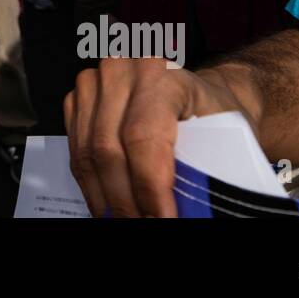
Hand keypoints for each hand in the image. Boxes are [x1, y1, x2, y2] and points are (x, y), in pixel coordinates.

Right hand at [64, 58, 246, 216]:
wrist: (196, 92)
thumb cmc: (212, 112)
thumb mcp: (221, 132)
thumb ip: (200, 166)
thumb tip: (188, 210)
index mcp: (161, 74)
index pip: (143, 137)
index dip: (148, 186)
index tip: (161, 218)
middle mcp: (121, 71)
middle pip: (108, 149)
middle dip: (125, 201)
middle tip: (142, 226)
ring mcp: (95, 83)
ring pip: (87, 153)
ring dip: (104, 198)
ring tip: (124, 220)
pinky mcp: (78, 98)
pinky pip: (77, 151)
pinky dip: (91, 185)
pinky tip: (108, 204)